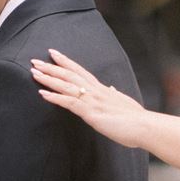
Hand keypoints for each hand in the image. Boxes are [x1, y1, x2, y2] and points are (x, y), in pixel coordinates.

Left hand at [30, 49, 150, 148]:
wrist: (144, 127)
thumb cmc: (136, 120)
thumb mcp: (123, 103)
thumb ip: (115, 95)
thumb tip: (111, 88)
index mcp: (103, 89)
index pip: (80, 71)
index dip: (66, 62)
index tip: (53, 54)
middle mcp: (96, 91)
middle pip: (70, 75)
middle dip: (51, 67)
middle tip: (35, 61)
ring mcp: (92, 101)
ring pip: (67, 85)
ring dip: (49, 78)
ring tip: (34, 73)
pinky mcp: (91, 113)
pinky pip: (69, 102)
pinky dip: (55, 97)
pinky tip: (43, 93)